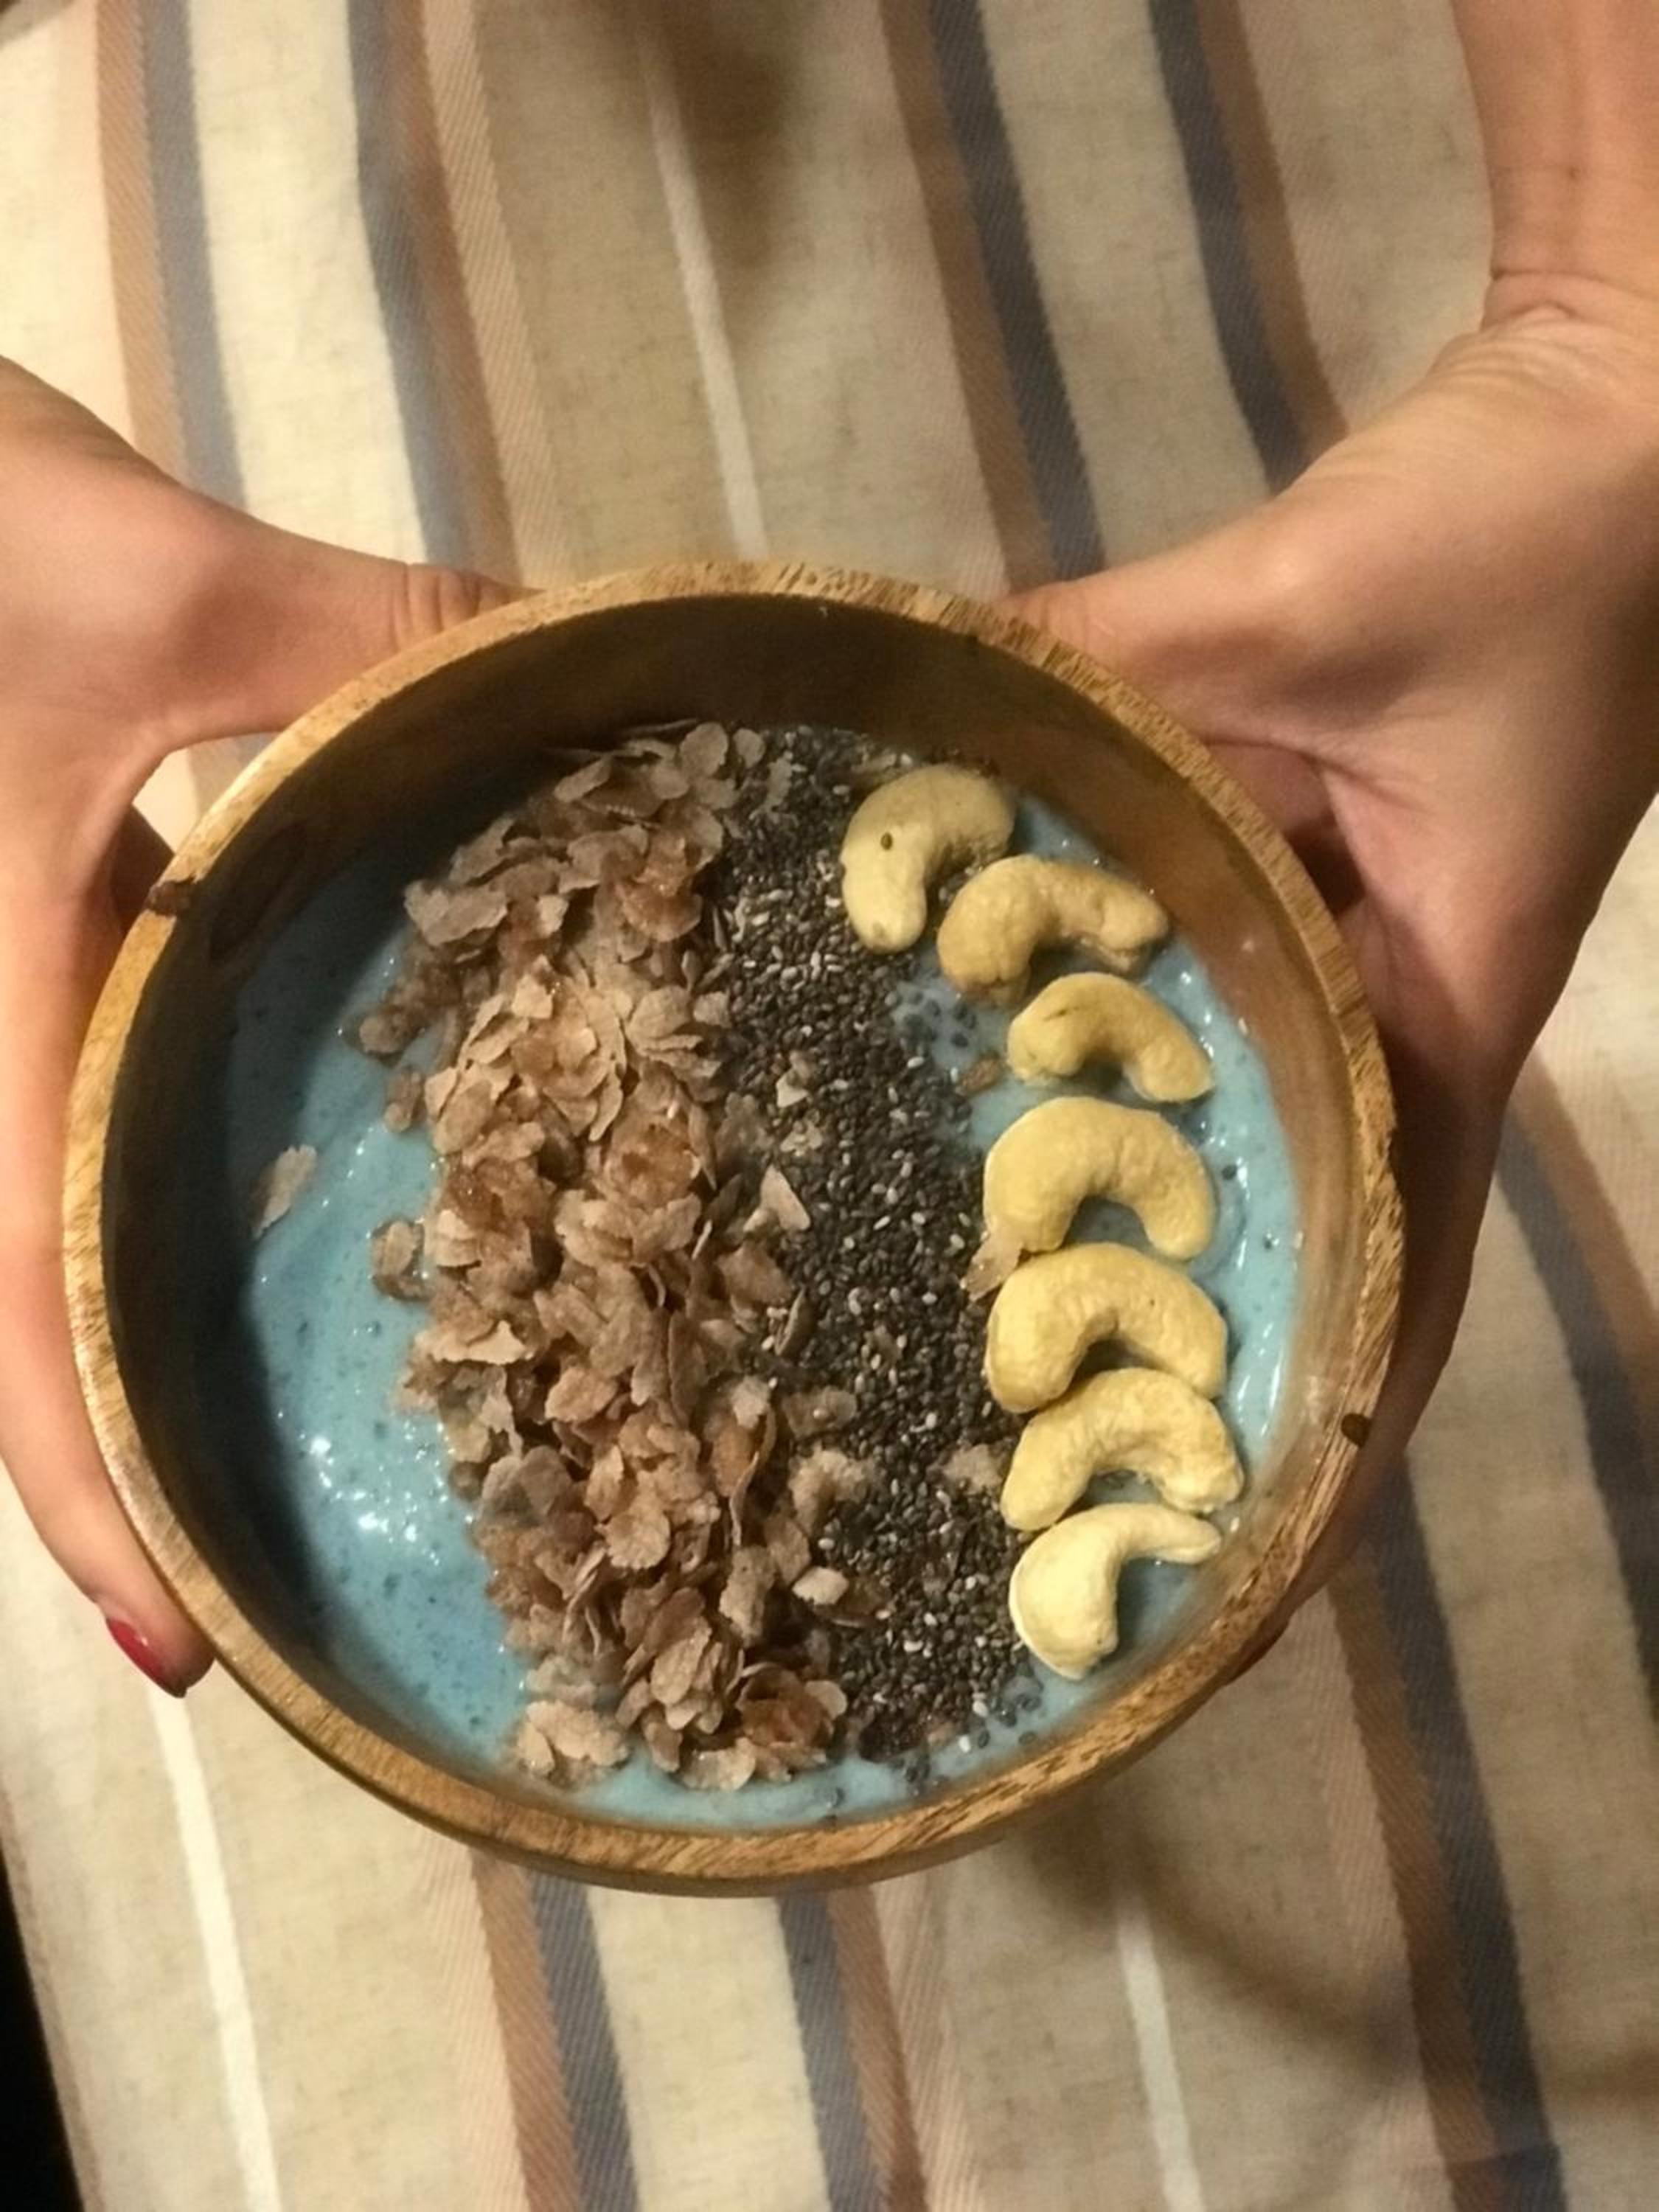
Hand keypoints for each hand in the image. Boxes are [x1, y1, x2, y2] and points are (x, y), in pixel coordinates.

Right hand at [0, 360, 509, 1690]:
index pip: (12, 1297)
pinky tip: (317, 1211)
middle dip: (147, 1470)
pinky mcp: (55, 957)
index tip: (171, 1652)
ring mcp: (21, 1017)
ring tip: (344, 1449)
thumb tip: (586, 685)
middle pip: (42, 1314)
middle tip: (310, 1590)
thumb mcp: (167, 585)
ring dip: (166, 1355)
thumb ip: (376, 642)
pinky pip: (113, 1117)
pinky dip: (189, 1200)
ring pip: (73, 1230)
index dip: (76, 1488)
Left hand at [1018, 301, 1658, 1606]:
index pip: (1392, 1289)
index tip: (1220, 1599)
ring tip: (922, 1316)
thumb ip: (1106, 658)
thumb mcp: (1304, 606)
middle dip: (1167, 1363)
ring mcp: (1320, 944)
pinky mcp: (1271, 855)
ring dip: (1094, 1205)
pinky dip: (1058, 1007)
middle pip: (1278, 1230)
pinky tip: (920, 1039)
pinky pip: (1152, 956)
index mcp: (1434, 1017)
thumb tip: (905, 690)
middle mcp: (1376, 1013)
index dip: (1318, 1457)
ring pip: (1205, 1110)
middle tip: (1003, 1487)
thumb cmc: (1522, 539)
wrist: (1609, 418)